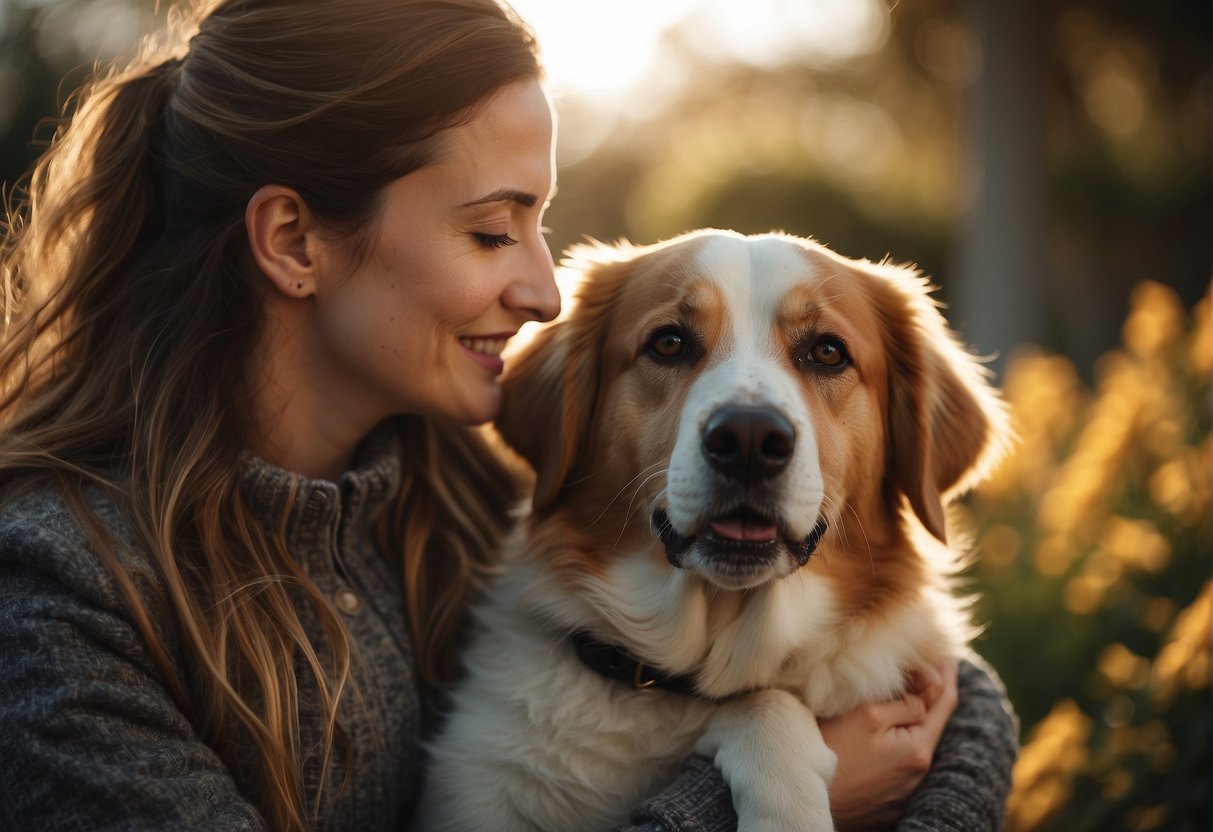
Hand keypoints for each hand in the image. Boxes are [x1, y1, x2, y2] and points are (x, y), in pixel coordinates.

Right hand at [818, 659, 958, 830]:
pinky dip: (899, 741)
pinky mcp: (887, 798)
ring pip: (914, 743)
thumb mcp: (869, 714)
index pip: (945, 704)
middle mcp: (917, 774)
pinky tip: (886, 729)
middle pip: (931, 724)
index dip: (947, 676)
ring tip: (908, 693)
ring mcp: (903, 789)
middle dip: (931, 696)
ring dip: (913, 719)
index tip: (946, 656)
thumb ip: (905, 703)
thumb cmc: (833, 750)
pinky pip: (900, 762)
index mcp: (918, 749)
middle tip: (930, 667)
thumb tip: (924, 697)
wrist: (806, 793)